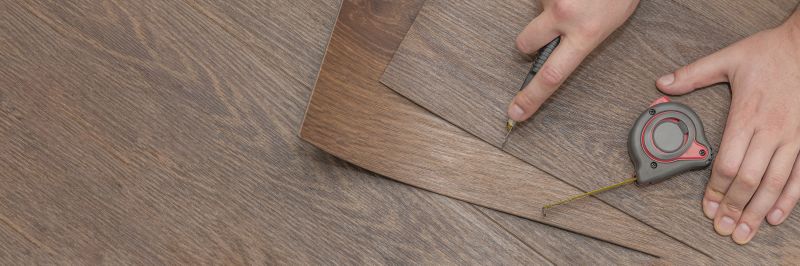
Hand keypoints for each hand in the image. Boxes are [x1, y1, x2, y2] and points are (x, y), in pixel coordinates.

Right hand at [508, 0, 638, 121]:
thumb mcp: (612, 20)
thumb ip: (584, 38)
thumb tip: (562, 48)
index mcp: (586, 33)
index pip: (551, 76)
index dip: (531, 98)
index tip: (516, 113)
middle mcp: (564, 15)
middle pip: (524, 44)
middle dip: (531, 41)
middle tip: (550, 30)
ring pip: (536, 12)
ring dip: (550, 7)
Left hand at [656, 10, 799, 243]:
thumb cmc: (769, 52)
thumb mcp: (728, 58)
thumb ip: (693, 74)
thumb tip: (662, 84)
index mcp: (747, 115)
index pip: (728, 163)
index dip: (716, 189)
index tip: (706, 206)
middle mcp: (771, 131)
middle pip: (750, 179)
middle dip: (734, 207)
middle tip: (722, 228)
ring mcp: (793, 137)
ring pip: (775, 183)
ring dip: (758, 211)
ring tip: (744, 231)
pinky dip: (789, 199)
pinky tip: (776, 216)